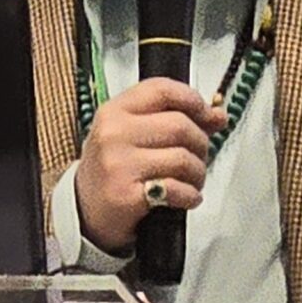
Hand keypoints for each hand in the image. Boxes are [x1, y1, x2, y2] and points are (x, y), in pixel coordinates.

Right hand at [75, 78, 225, 256]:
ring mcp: (118, 164)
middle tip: (198, 157)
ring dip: (198, 173)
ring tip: (191, 181)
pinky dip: (190, 195)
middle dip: (201, 144)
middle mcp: (113, 133)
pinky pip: (176, 189)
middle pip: (180, 125)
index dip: (194, 100)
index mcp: (115, 111)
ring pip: (183, 158)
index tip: (208, 115)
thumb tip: (217, 115)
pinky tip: (186, 197)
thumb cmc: (113, 170)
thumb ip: (173, 120)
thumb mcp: (132, 135)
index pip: (162, 90)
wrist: (84, 212)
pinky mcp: (126, 195)